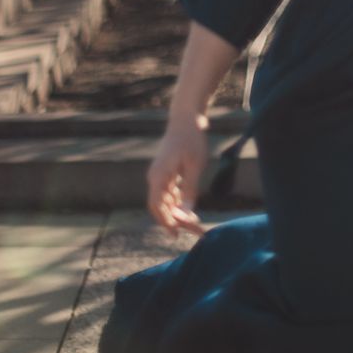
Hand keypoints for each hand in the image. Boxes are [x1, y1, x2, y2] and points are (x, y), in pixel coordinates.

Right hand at [147, 114, 209, 233]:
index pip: (156, 206)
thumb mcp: (195, 166)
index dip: (166, 222)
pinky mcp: (166, 173)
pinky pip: (170, 194)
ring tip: (196, 225)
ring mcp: (160, 175)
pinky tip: (191, 210)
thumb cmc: (191, 140)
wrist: (186, 118)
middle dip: (177, 221)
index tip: (178, 234)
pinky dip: (179, 203)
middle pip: (162, 207)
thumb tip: (185, 213)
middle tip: (196, 231)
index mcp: (158, 176)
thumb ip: (189, 190)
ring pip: (167, 201)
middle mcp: (155, 178)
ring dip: (179, 213)